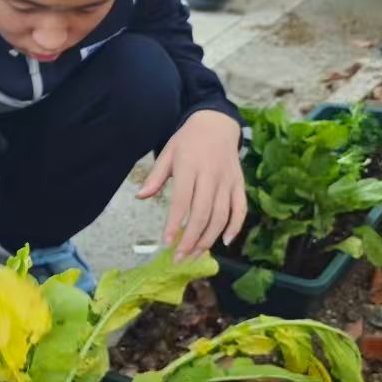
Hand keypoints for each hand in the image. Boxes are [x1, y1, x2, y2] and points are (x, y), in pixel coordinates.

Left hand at [137, 109, 246, 259]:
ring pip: (221, 215)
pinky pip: (241, 208)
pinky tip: (224, 242)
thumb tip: (140, 196)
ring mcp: (228, 181)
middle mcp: (211, 176)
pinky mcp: (240, 184)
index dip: (174, 223)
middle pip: (203, 213)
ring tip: (194, 255)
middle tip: (179, 258)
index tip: (166, 243)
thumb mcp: (167, 153)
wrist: (217, 123)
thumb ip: (155, 177)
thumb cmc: (187, 141)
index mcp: (189, 167)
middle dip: (191, 239)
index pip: (182, 201)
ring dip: (209, 239)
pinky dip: (235, 226)